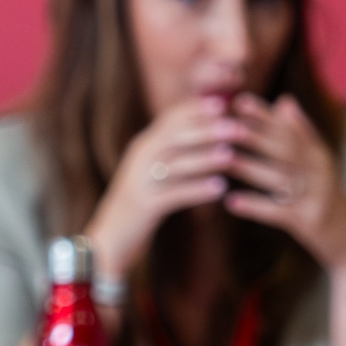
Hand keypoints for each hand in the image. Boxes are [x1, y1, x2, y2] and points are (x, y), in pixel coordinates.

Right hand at [83, 97, 244, 284]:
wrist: (107, 241)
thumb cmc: (139, 206)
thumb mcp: (151, 173)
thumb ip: (170, 152)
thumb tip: (200, 134)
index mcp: (143, 146)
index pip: (170, 119)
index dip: (197, 109)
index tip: (225, 103)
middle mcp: (140, 159)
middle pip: (175, 137)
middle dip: (207, 130)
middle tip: (237, 127)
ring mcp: (140, 182)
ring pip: (175, 164)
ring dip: (205, 158)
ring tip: (231, 156)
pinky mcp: (144, 206)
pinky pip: (174, 194)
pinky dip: (197, 190)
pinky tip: (219, 190)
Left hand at [223, 94, 345, 275]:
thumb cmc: (323, 196)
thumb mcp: (317, 163)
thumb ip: (300, 133)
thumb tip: (284, 100)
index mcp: (318, 153)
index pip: (289, 128)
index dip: (264, 115)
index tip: (238, 101)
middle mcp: (319, 170)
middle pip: (285, 149)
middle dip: (254, 135)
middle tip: (225, 125)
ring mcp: (315, 196)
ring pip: (279, 178)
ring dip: (249, 167)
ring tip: (222, 159)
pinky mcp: (309, 222)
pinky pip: (278, 212)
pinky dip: (254, 206)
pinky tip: (231, 202)